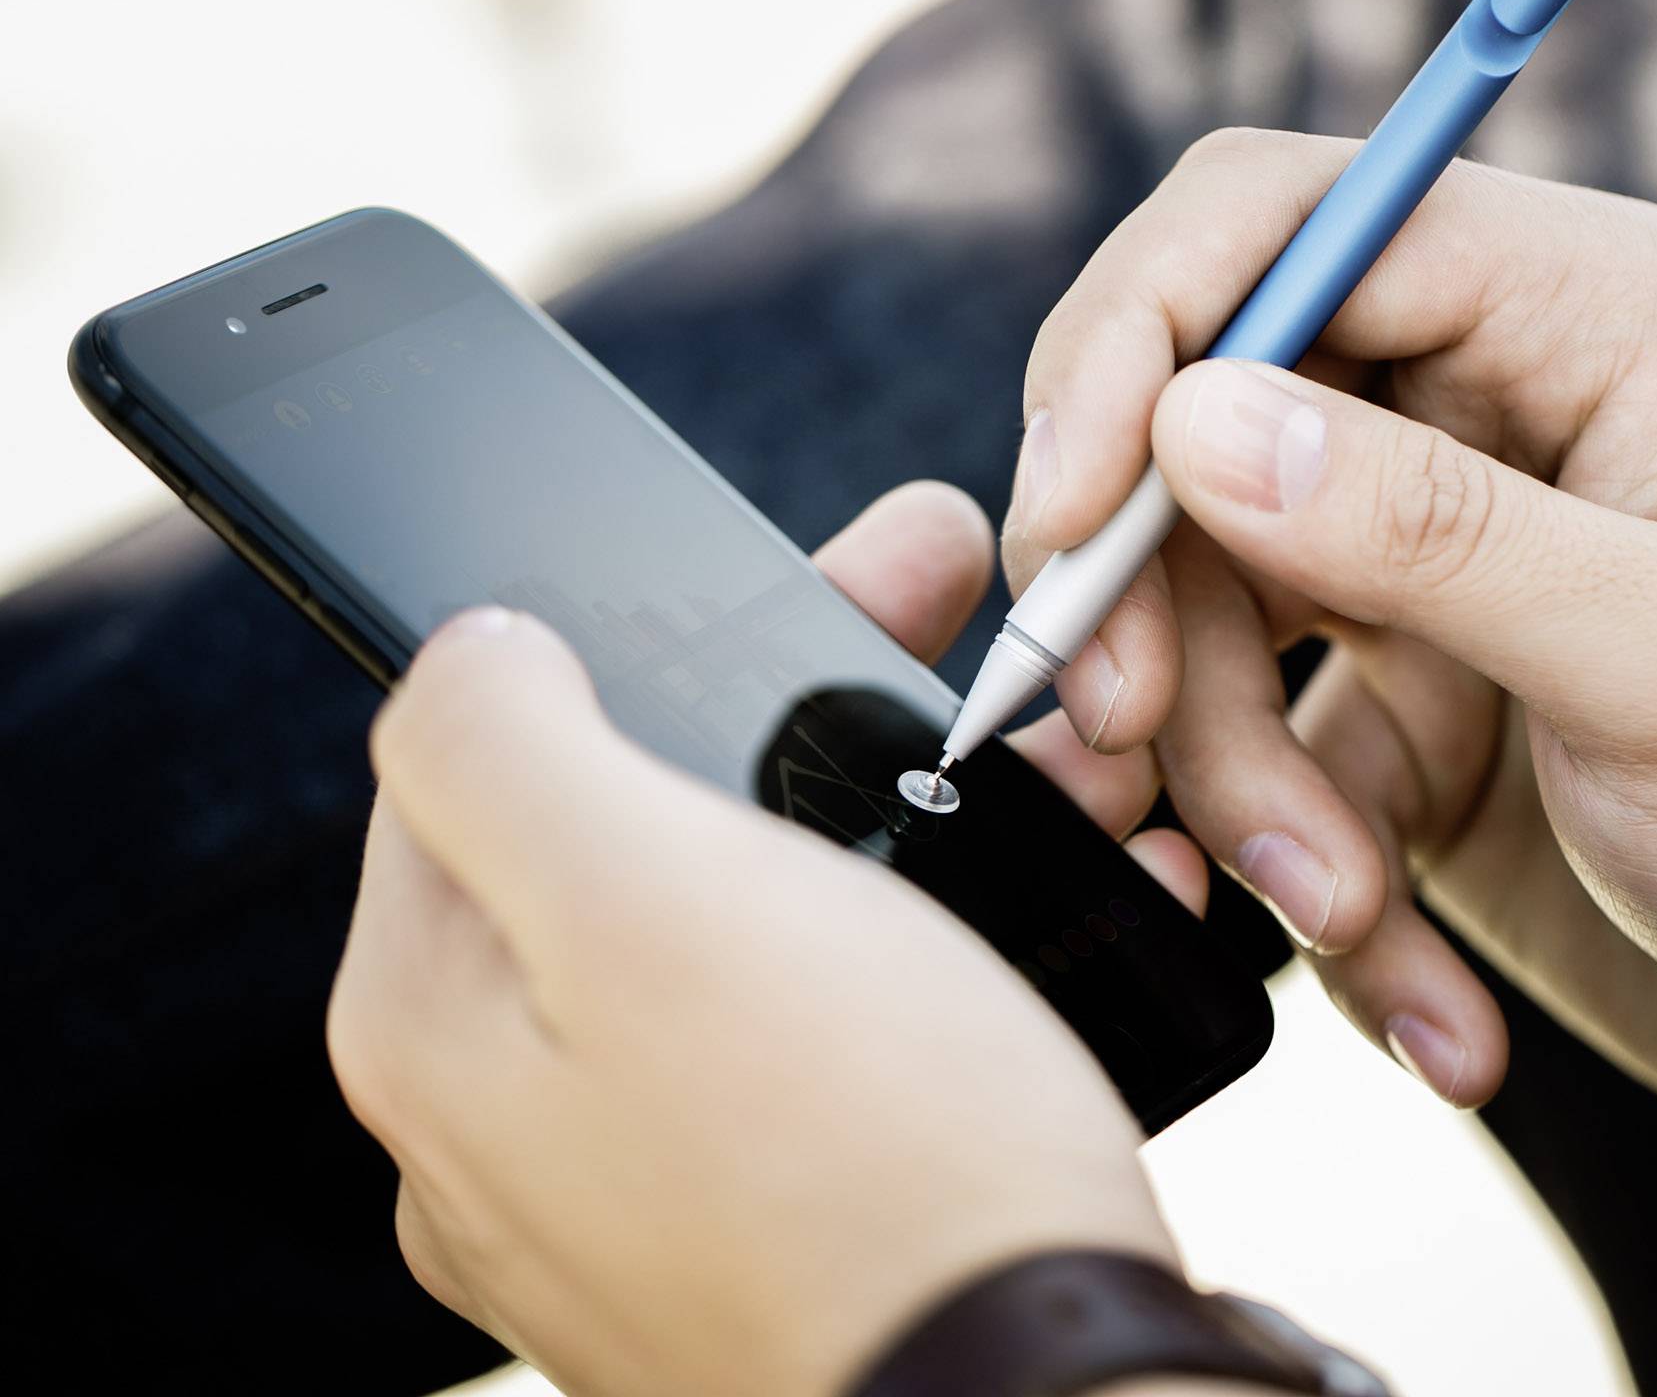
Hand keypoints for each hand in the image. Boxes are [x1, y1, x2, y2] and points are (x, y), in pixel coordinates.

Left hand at [326, 483, 1209, 1396]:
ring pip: (764, 935)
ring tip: (1060, 778)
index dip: (654, 632)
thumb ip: (502, 738)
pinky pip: (843, 1047)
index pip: (487, 752)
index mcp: (438, 1020)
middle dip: (813, 719)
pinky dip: (943, 961)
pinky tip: (1043, 928)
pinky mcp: (781, 1240)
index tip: (816, 572)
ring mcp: (648, 1197)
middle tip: (966, 643)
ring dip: (906, 828)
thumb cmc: (861, 1157)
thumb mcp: (642, 890)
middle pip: (647, 838)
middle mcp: (514, 1126)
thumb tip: (471, 650)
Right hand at [1003, 129, 1656, 1138]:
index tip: (1069, 519)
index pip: (1278, 226)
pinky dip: (1325, 899)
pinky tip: (1441, 1021)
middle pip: (1204, 431)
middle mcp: (1492, 414)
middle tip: (1129, 742)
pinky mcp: (1429, 717)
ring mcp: (1450, 571)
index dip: (1135, 344)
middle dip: (1157, 602)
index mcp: (1577, 315)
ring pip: (1217, 622)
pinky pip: (1288, 776)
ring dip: (1244, 790)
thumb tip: (1192, 419)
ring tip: (1349, 922)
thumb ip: (1427, 533)